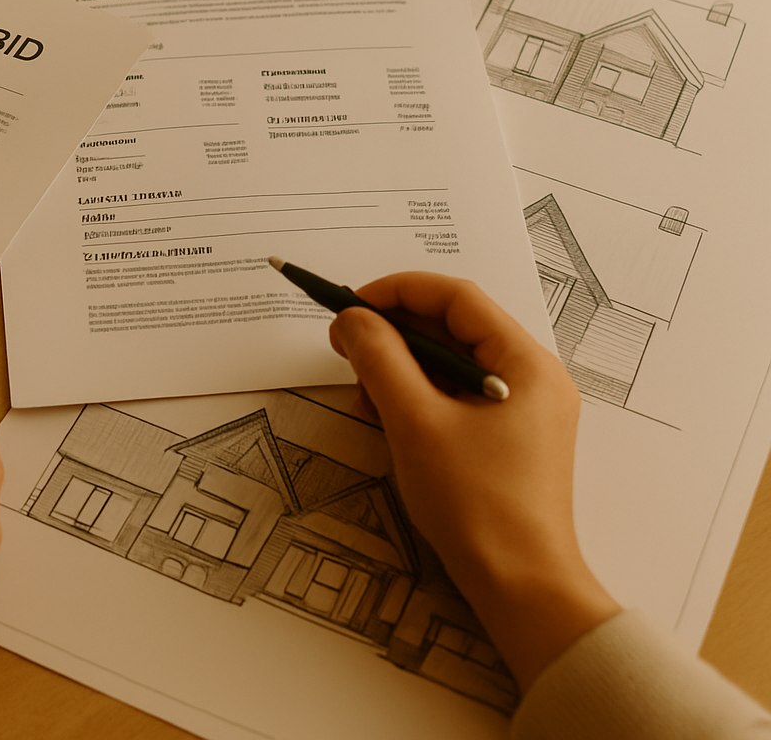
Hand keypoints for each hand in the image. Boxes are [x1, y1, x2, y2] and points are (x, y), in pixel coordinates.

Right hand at [327, 272, 619, 690]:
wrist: (518, 585)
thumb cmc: (476, 505)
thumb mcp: (415, 422)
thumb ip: (381, 359)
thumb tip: (353, 320)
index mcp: (526, 364)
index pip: (457, 298)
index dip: (397, 292)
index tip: (349, 306)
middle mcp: (533, 378)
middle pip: (454, 328)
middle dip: (393, 333)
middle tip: (344, 347)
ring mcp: (523, 411)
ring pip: (450, 364)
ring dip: (400, 369)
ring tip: (363, 398)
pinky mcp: (508, 440)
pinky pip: (456, 397)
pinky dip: (417, 399)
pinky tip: (386, 421)